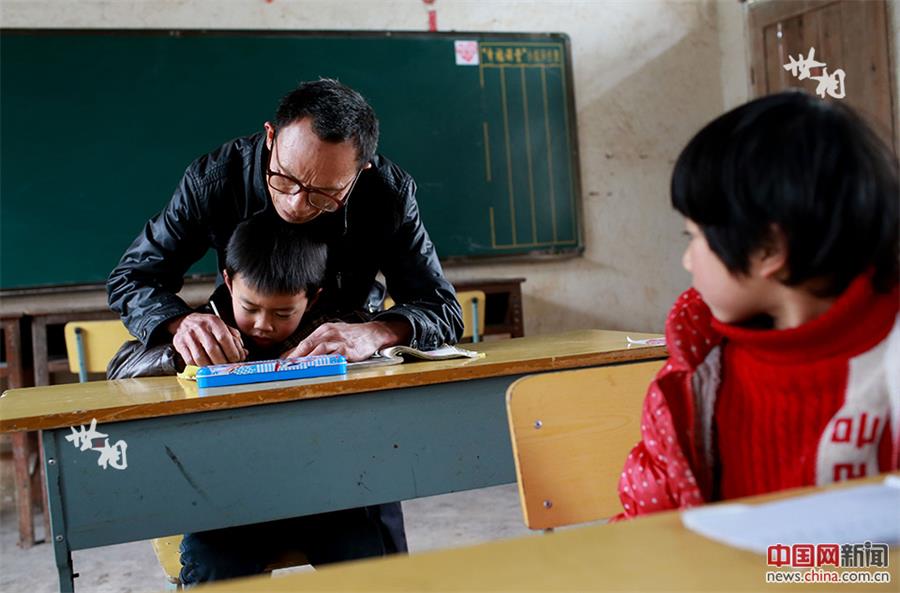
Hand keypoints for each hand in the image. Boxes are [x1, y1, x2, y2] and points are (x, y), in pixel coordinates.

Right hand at [166, 313, 246, 365]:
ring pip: (201, 357)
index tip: (237, 359)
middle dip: (223, 362)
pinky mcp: (180, 344)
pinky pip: (190, 361)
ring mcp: (189, 336)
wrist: (185, 321)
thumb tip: (244, 353)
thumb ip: (234, 338)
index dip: (232, 352)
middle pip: (213, 350)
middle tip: (228, 366)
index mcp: (213, 322)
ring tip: (217, 368)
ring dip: (211, 367)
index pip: (224, 338)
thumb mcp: (222, 326)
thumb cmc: (207, 326)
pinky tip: (206, 366)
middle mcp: (200, 328)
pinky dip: (199, 367)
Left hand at [283, 320, 411, 361]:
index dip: (292, 353)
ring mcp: (339, 342)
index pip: (304, 342)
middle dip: (296, 357)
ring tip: (298, 369)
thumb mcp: (332, 334)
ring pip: (319, 350)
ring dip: (307, 360)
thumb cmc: (351, 335)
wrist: (372, 333)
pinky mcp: (348, 350)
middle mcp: (329, 334)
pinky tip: (319, 368)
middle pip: (308, 345)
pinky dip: (325, 363)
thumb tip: (297, 355)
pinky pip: (335, 357)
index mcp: (323, 330)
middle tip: (286, 367)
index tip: (282, 363)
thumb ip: (315, 344)